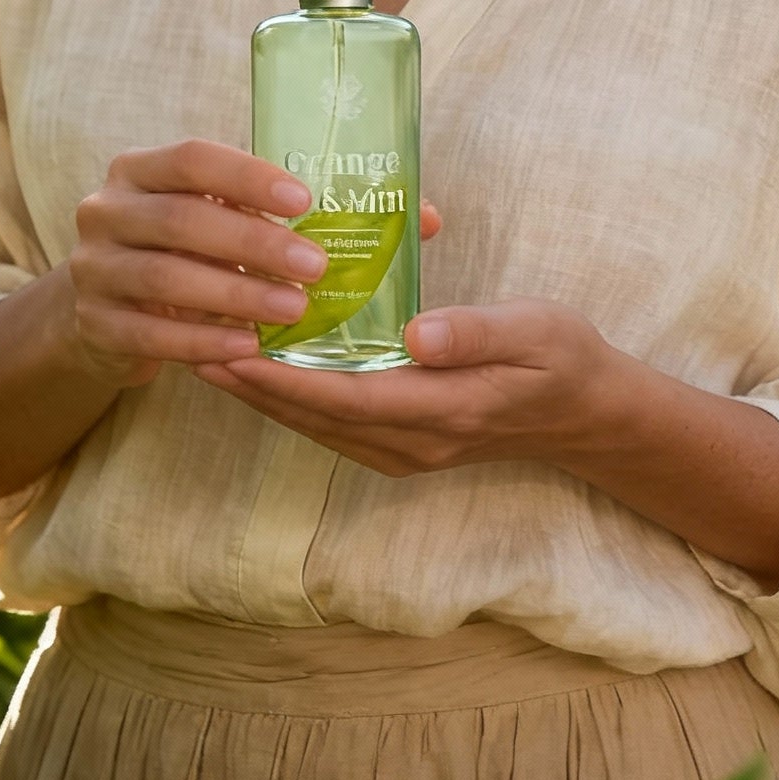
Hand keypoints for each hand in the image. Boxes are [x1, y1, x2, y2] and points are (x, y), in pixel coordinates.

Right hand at [64, 140, 441, 388]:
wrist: (108, 307)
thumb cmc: (194, 248)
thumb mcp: (230, 216)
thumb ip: (304, 211)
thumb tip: (425, 218)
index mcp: (143, 167)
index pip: (193, 158)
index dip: (248, 177)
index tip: (305, 200)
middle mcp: (107, 209)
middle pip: (182, 220)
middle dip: (254, 244)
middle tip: (315, 268)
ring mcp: (95, 269)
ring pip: (168, 278)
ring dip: (237, 295)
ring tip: (295, 312)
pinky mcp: (96, 326)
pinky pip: (153, 334)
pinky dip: (204, 341)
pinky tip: (250, 348)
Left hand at [192, 297, 620, 475]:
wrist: (586, 413)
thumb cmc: (561, 358)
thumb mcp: (534, 330)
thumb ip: (475, 331)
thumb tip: (414, 334)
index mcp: (444, 408)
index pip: (346, 396)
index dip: (284, 377)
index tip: (233, 348)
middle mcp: (414, 440)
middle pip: (316, 417)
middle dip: (252, 385)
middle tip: (193, 344)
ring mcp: (406, 449)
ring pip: (317, 425)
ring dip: (263, 394)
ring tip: (208, 353)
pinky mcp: (402, 442)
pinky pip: (332, 424)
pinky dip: (292, 399)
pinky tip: (263, 370)